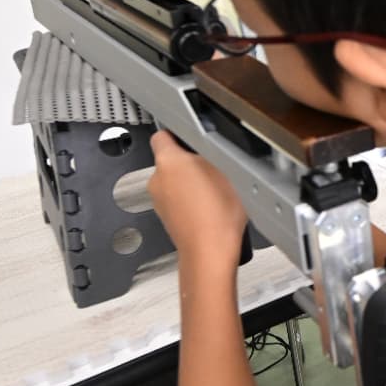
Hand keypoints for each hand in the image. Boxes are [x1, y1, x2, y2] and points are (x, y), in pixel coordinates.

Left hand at [148, 131, 248, 277]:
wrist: (210, 251)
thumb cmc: (217, 215)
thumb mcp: (227, 169)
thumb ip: (212, 153)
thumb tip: (210, 145)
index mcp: (168, 161)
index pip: (162, 135)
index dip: (177, 134)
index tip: (190, 136)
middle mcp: (158, 180)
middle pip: (170, 160)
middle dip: (189, 161)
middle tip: (213, 167)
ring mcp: (160, 201)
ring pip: (174, 181)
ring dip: (190, 182)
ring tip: (215, 191)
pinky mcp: (167, 217)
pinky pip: (177, 200)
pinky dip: (190, 200)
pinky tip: (210, 207)